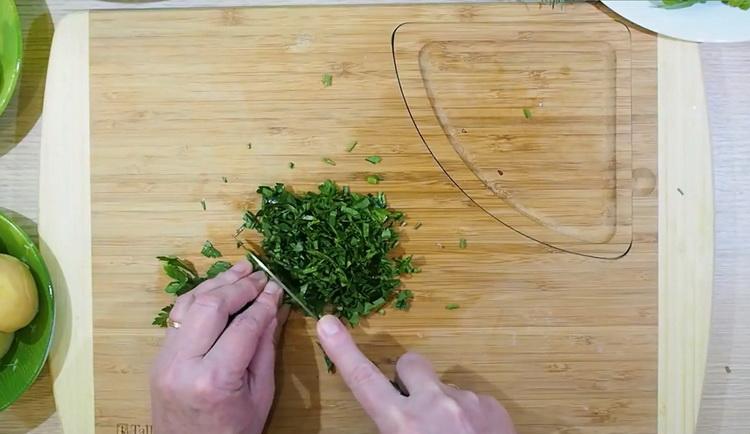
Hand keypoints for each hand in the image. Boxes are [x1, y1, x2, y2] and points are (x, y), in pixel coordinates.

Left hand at [150, 260, 287, 433]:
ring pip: (189, 304)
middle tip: (262, 275)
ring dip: (217, 283)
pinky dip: (198, 297)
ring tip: (242, 268)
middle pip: (211, 307)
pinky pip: (178, 316)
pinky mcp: (159, 357)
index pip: (244, 326)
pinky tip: (217, 287)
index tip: (278, 289)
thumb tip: (274, 309)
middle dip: (240, 286)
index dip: (264, 304)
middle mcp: (183, 365)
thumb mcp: (260, 395)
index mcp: (214, 380)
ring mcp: (165, 359)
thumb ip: (265, 349)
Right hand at [317, 315, 516, 433]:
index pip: (364, 380)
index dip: (343, 351)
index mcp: (403, 424)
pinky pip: (472, 401)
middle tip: (415, 408)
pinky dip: (470, 416)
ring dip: (443, 405)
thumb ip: (393, 428)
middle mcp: (433, 404)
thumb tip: (394, 417)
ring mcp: (466, 401)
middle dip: (408, 378)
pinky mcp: (493, 405)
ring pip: (444, 387)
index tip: (327, 323)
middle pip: (410, 363)